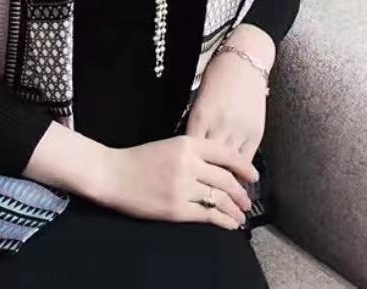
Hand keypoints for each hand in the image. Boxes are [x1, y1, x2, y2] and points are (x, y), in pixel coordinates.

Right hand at [95, 135, 257, 229]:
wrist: (112, 174)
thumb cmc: (138, 160)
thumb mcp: (169, 146)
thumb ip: (194, 153)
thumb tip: (221, 169)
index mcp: (187, 143)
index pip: (225, 153)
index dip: (244, 166)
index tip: (253, 175)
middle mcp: (188, 163)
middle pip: (226, 178)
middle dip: (241, 192)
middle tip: (248, 199)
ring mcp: (182, 187)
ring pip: (219, 198)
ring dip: (235, 209)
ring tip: (241, 215)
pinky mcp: (176, 208)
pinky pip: (208, 215)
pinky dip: (223, 220)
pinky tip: (229, 223)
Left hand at [183, 33, 269, 202]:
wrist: (244, 63)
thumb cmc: (217, 78)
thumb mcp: (200, 101)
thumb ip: (196, 124)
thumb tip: (191, 148)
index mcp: (202, 116)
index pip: (193, 150)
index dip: (189, 168)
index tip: (184, 184)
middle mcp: (221, 125)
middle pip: (211, 162)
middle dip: (207, 183)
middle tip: (203, 202)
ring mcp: (240, 129)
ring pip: (231, 165)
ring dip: (227, 184)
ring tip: (222, 203)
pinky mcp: (255, 131)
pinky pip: (247, 158)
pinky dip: (241, 173)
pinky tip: (239, 186)